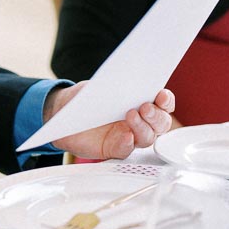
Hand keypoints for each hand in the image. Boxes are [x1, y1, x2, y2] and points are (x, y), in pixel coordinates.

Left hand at [47, 84, 174, 159]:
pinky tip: (126, 136)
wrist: (62, 112)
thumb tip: (131, 79)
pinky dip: (127, 143)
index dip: (166, 101)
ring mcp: (128, 136)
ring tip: (131, 116)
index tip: (162, 95)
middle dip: (156, 116)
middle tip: (145, 107)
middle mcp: (139, 121)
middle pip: (160, 124)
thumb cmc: (86, 97)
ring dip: (142, 127)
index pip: (163, 104)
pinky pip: (126, 149)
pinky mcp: (114, 149)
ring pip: (146, 137)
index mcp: (141, 103)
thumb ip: (118, 84)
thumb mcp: (101, 86)